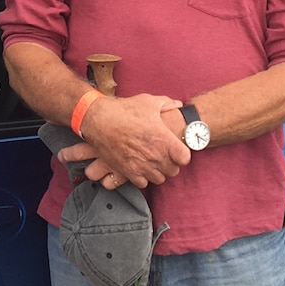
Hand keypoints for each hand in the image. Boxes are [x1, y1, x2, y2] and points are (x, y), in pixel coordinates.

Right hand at [63, 93, 189, 188]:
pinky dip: (143, 177)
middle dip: (171, 163)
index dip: (182, 154)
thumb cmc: (124, 110)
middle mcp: (155, 156)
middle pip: (173, 171)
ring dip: (158, 171)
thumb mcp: (149, 102)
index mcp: (164, 140)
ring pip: (159, 179)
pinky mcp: (128, 172)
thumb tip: (178, 104)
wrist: (99, 120)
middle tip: (165, 156)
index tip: (178, 150)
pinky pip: (143, 183)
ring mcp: (142, 166)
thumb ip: (167, 103)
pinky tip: (141, 167)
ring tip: (153, 162)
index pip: (185, 158)